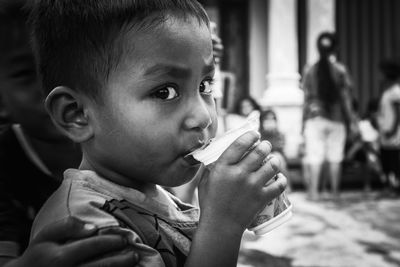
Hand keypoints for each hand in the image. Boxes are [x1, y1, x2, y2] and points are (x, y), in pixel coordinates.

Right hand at [5, 217, 138, 266]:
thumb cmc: (39, 254)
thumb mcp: (46, 236)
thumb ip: (68, 226)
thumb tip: (93, 228)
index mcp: (60, 257)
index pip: (93, 246)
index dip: (112, 241)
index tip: (125, 238)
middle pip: (101, 266)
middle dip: (122, 260)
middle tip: (135, 253)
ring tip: (133, 263)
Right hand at [197, 131, 286, 232]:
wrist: (220, 226)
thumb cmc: (210, 202)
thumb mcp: (205, 180)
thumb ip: (212, 166)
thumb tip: (218, 152)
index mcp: (223, 167)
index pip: (240, 143)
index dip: (251, 135)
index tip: (255, 134)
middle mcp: (239, 174)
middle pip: (260, 151)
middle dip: (266, 145)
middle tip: (266, 146)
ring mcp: (252, 186)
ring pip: (272, 165)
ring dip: (276, 159)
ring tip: (274, 159)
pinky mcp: (262, 198)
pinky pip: (279, 185)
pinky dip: (282, 179)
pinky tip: (279, 177)